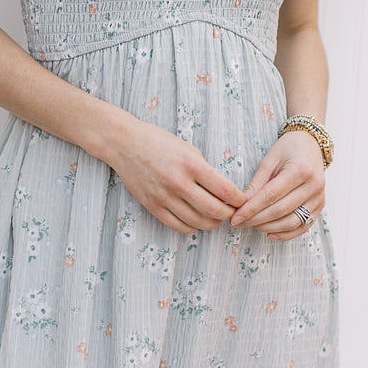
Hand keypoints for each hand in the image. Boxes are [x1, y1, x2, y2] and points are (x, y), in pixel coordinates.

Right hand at [107, 119, 247, 234]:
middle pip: (214, 210)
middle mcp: (178, 183)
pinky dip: (193, 226)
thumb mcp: (187, 148)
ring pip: (198, 222)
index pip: (225, 190)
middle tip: (233, 211)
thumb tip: (222, 190)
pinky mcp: (153, 206)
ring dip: (213, 222)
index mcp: (191, 164)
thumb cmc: (157, 141)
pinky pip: (179, 226)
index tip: (243, 200)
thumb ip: (204, 169)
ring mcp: (164, 197)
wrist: (124, 143)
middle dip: (229, 214)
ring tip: (217, 216)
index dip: (239, 200)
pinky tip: (197, 219)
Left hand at [229, 131, 325, 238]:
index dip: (251, 209)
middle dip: (257, 219)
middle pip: (281, 210)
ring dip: (269, 227)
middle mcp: (313, 185)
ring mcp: (319, 197)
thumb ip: (257, 183)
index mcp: (300, 170)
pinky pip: (303, 226)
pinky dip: (286, 234)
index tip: (235, 218)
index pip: (270, 195)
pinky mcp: (320, 206)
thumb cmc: (287, 149)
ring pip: (292, 221)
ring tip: (252, 226)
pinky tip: (270, 233)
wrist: (310, 145)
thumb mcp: (269, 160)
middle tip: (239, 223)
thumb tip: (241, 204)